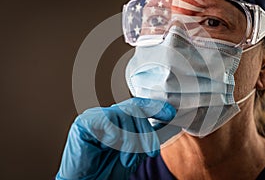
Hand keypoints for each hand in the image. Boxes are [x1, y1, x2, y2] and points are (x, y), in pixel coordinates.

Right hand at [56, 97, 177, 179]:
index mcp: (119, 119)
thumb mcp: (137, 151)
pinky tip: (110, 147)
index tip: (170, 113)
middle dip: (147, 131)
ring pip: (124, 114)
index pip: (139, 105)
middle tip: (152, 151)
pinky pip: (107, 120)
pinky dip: (115, 136)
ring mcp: (95, 116)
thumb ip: (151, 136)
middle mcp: (108, 115)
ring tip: (128, 159)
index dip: (156, 107)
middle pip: (135, 109)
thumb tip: (171, 124)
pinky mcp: (84, 122)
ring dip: (132, 140)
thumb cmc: (108, 169)